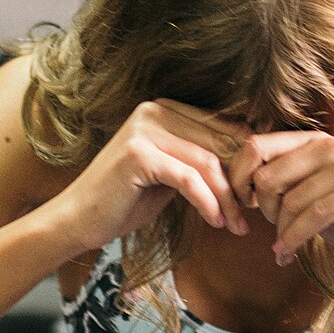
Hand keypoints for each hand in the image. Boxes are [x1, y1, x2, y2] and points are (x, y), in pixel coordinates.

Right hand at [45, 99, 254, 259]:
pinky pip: (188, 178)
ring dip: (227, 198)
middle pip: (218, 143)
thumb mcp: (171, 174)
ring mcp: (144, 129)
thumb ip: (200, 160)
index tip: (254, 193)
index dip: (244, 161)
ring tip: (237, 225)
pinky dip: (207, 202)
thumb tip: (248, 164)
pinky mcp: (138, 154)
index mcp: (164, 108)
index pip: (222, 127)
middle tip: (251, 214)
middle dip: (240, 182)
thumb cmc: (126, 200)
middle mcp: (154, 109)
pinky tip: (215, 221)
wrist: (79, 218)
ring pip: (206, 162)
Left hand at [228, 130, 333, 277]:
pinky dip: (294, 240)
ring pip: (290, 200)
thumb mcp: (307, 197)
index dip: (238, 177)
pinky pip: (313, 216)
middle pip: (268, 176)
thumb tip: (235, 184)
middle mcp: (332, 145)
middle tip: (274, 232)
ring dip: (281, 232)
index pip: (256, 145)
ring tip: (284, 249)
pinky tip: (288, 255)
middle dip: (263, 211)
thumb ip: (280, 183)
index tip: (240, 205)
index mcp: (314, 141)